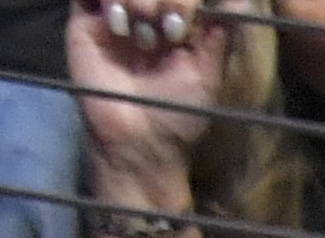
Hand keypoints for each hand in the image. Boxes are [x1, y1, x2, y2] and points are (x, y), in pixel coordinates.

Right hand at [70, 0, 218, 193]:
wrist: (138, 137)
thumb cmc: (178, 110)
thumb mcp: (208, 72)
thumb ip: (218, 33)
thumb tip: (239, 1)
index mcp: (179, 22)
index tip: (185, 27)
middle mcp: (148, 14)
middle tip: (168, 33)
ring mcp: (116, 15)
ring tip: (144, 35)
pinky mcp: (85, 22)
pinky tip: (117, 24)